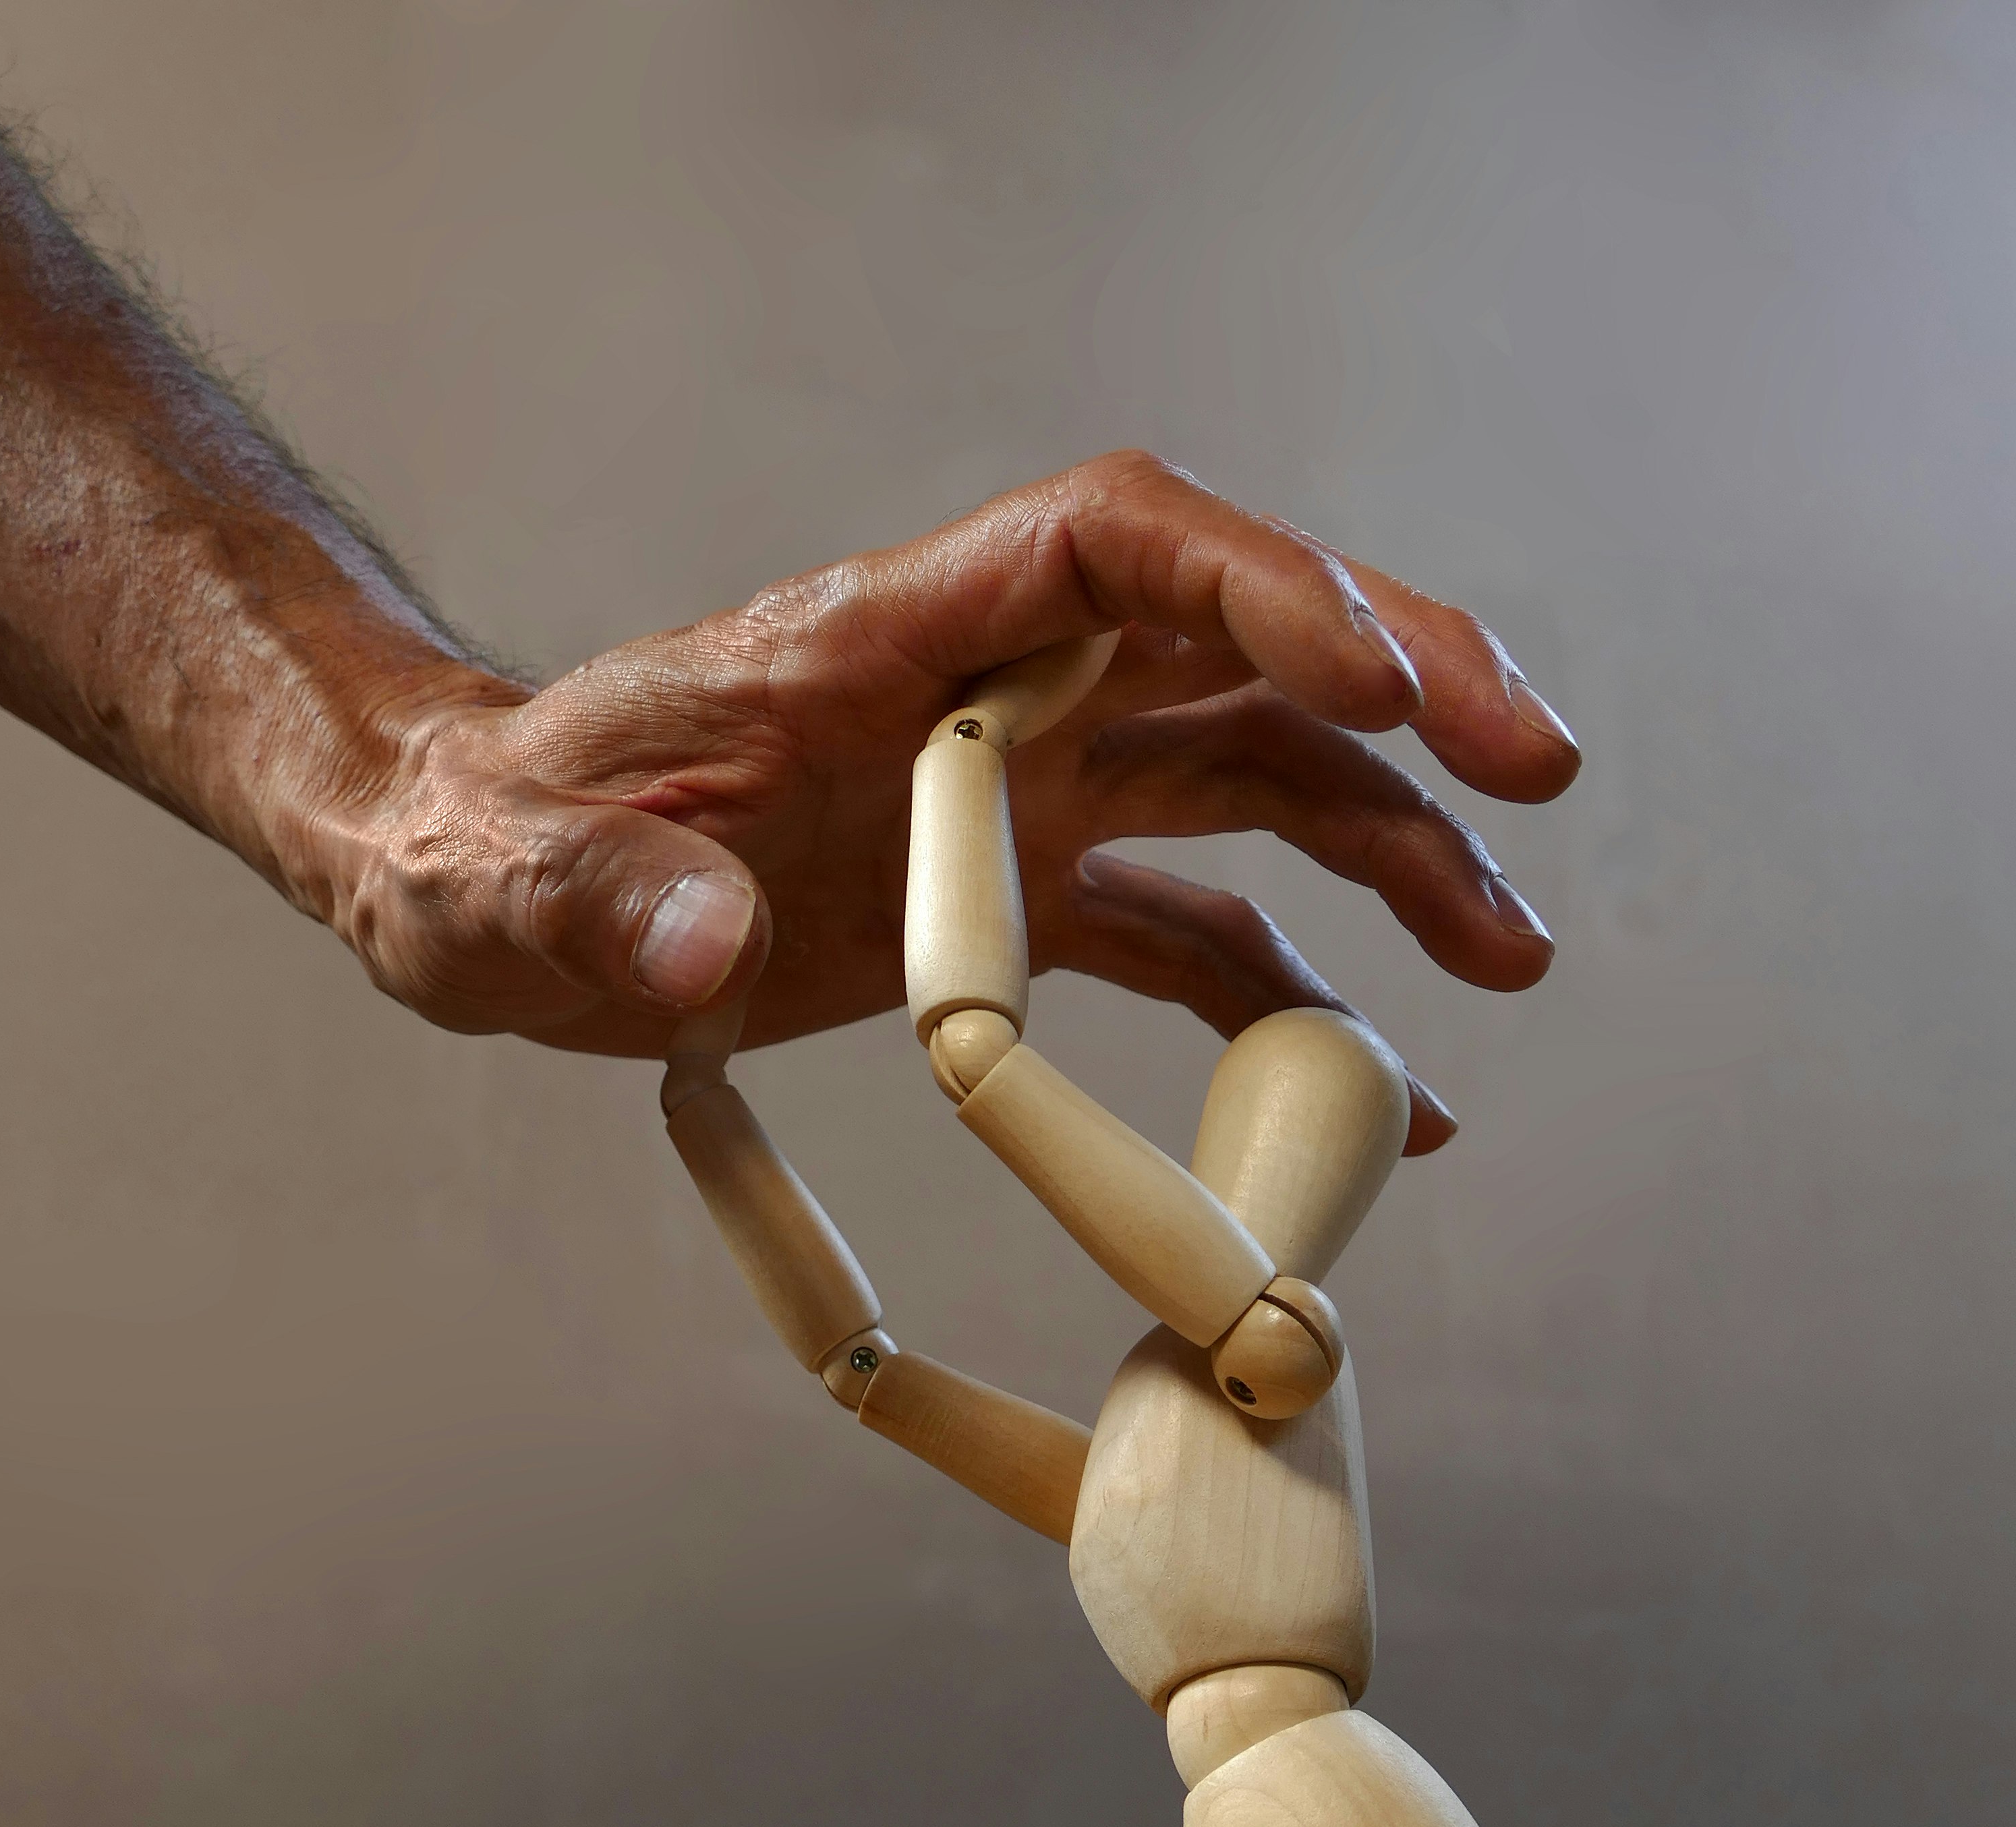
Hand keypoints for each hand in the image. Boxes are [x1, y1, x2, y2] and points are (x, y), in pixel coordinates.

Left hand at [288, 452, 1578, 1138]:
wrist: (481, 888)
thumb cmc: (485, 855)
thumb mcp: (507, 888)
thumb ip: (603, 903)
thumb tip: (694, 949)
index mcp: (879, 641)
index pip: (1110, 546)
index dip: (1256, 585)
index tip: (1368, 674)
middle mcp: (980, 699)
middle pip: (1235, 640)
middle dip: (1401, 682)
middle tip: (1534, 766)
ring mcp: (1016, 800)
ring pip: (1255, 779)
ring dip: (1396, 849)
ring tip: (1513, 953)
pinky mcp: (1018, 907)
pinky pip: (1195, 931)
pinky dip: (1296, 1001)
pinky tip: (1388, 1091)